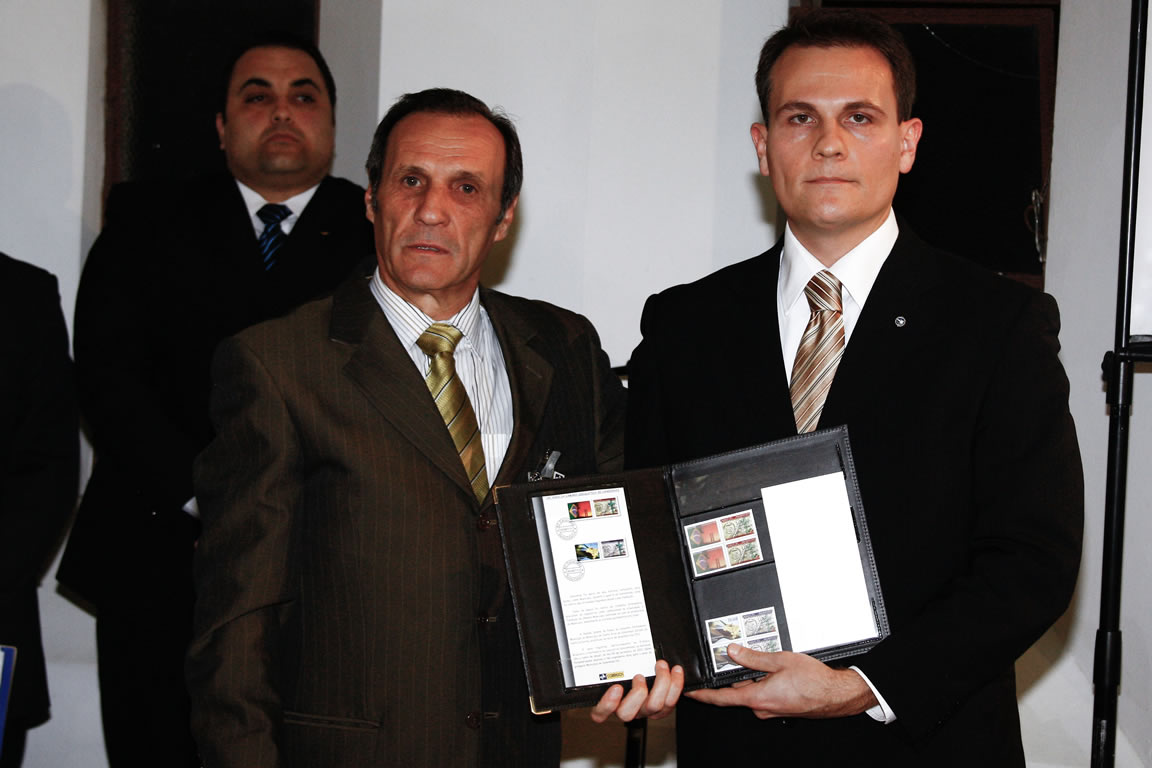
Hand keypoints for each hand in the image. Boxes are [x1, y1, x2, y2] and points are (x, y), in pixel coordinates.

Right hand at [590, 659, 684, 722]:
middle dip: (637, 694)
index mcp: (609, 701)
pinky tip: (676, 670)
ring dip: (660, 685)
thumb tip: (587, 626)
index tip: (615, 687)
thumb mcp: (613, 658)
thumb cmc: (626, 662)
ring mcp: (645, 709)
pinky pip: (670, 703)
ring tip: (661, 667)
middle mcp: (627, 708)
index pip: (600, 713)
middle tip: (639, 676)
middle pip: (628, 714)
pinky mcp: (663, 706)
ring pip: (653, 708)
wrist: (652, 667)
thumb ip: (603, 653)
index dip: (607, 704)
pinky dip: (676, 686)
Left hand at [685, 644, 874, 719]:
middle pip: (737, 691)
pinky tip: (771, 671)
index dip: (703, 695)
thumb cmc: (815, 681)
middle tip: (733, 657)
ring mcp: (771, 709)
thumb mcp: (781, 660)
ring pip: (751, 691)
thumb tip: (732, 652)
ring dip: (751, 677)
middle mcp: (762, 708)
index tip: (689, 691)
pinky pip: (763, 694)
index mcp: (758, 698)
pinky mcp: (779, 708)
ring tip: (762, 661)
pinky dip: (762, 682)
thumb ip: (753, 657)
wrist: (837, 694)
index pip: (721, 699)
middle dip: (734, 675)